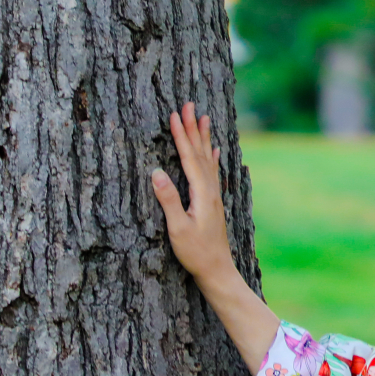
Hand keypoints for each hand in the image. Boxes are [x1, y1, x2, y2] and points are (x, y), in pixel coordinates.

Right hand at [149, 102, 279, 374]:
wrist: (218, 271)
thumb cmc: (196, 253)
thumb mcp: (178, 229)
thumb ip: (168, 200)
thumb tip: (156, 173)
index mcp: (201, 194)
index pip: (189, 158)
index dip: (182, 135)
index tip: (176, 114)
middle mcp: (211, 190)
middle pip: (200, 153)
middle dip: (193, 128)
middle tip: (189, 105)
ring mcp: (214, 195)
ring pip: (207, 159)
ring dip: (203, 137)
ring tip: (204, 117)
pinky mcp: (213, 202)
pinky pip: (212, 172)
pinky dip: (211, 157)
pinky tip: (214, 151)